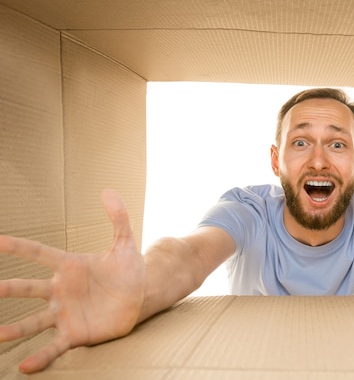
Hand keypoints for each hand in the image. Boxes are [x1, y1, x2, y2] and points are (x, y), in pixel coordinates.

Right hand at [0, 190, 144, 372]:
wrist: (141, 295)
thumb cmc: (129, 269)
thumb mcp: (125, 242)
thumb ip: (118, 217)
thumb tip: (107, 191)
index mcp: (69, 266)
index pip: (39, 253)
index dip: (18, 247)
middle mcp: (61, 290)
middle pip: (28, 289)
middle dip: (8, 289)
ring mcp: (66, 313)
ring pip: (34, 321)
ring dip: (14, 329)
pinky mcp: (76, 333)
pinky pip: (54, 347)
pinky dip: (40, 357)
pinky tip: (23, 367)